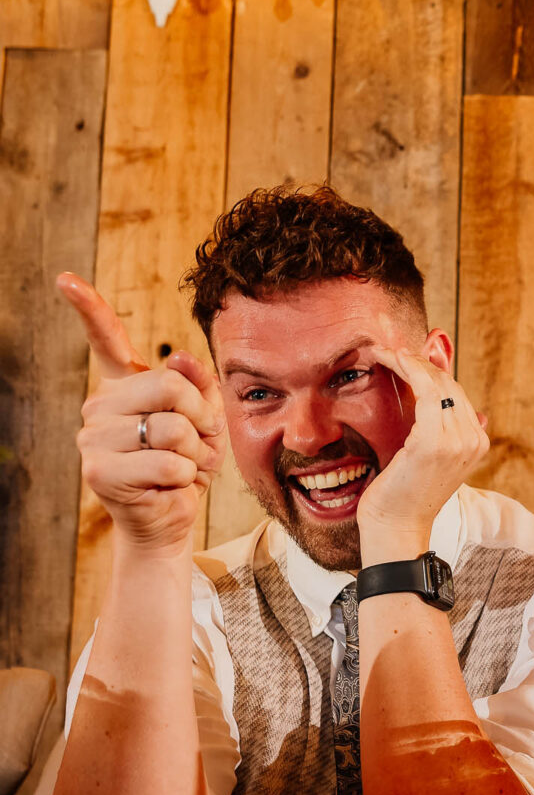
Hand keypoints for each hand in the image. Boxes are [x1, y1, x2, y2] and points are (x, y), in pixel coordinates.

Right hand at [57, 272, 226, 554]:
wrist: (170, 514)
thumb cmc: (187, 462)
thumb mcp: (206, 419)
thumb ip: (199, 387)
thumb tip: (178, 358)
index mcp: (124, 387)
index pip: (106, 340)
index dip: (88, 308)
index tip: (65, 279)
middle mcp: (100, 406)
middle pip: (169, 387)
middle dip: (201, 419)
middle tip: (197, 442)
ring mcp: (93, 438)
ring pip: (173, 428)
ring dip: (195, 453)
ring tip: (182, 466)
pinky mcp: (100, 471)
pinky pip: (169, 462)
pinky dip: (184, 477)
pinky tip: (167, 485)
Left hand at [356, 346, 488, 557]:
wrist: (396, 528)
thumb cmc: (405, 496)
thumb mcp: (431, 459)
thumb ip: (446, 432)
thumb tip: (463, 407)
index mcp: (476, 442)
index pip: (457, 394)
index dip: (431, 371)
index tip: (405, 357)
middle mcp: (474, 440)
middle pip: (450, 385)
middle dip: (419, 362)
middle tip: (390, 350)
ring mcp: (457, 441)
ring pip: (438, 383)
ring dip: (409, 361)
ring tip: (385, 352)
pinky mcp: (434, 442)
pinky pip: (426, 391)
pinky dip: (407, 369)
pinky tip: (389, 360)